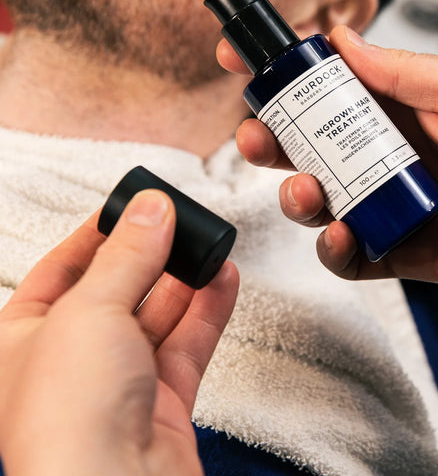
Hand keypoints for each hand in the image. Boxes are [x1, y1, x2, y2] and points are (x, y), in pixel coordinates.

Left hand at [0, 190, 238, 475]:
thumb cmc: (69, 417)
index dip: (94, 236)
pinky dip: (207, 309)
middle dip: (150, 255)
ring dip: (185, 279)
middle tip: (178, 222)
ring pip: (158, 316)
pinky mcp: (163, 399)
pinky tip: (222, 280)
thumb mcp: (91, 309)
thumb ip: (127, 255)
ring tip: (208, 246)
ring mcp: (120, 381)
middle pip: (117, 290)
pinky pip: (188, 342)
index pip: (61, 270)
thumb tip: (150, 209)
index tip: (129, 209)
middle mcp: (72, 360)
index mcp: (25, 339)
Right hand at [221, 25, 437, 288]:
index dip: (278, 78)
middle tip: (256, 137)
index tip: (239, 62)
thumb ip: (398, 70)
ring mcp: (388, 204)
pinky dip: (335, 249)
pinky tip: (341, 235)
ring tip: (305, 190)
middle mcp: (383, 156)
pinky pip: (350, 255)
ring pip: (319, 203)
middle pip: (306, 149)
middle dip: (270, 141)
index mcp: (394, 111)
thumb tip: (343, 40)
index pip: (322, 93)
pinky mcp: (400, 250)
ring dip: (296, 197)